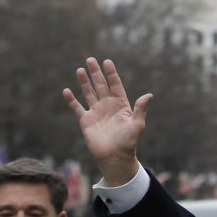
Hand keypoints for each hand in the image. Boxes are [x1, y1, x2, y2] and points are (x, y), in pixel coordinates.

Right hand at [62, 57, 150, 185]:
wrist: (115, 157)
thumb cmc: (129, 142)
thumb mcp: (138, 125)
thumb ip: (140, 109)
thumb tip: (149, 95)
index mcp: (121, 106)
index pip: (115, 86)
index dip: (111, 74)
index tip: (107, 62)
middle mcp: (108, 106)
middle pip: (101, 86)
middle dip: (96, 73)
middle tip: (90, 59)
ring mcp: (96, 113)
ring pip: (89, 93)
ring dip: (84, 82)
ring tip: (80, 70)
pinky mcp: (86, 121)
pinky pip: (77, 108)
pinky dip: (72, 100)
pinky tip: (67, 91)